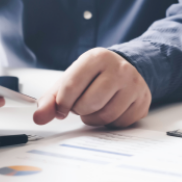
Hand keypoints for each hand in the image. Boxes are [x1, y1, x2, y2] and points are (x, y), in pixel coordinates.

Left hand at [33, 48, 151, 127]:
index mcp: (96, 58)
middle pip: (89, 104)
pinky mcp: (143, 101)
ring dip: (94, 118)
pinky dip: (111, 122)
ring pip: (106, 116)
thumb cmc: (93, 77)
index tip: (62, 107)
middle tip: (81, 104)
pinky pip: (120, 123)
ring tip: (94, 108)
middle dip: (80, 110)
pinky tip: (110, 110)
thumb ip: (51, 100)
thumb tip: (39, 118)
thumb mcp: (70, 81)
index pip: (71, 87)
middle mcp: (119, 68)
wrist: (123, 69)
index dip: (62, 104)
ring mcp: (134, 84)